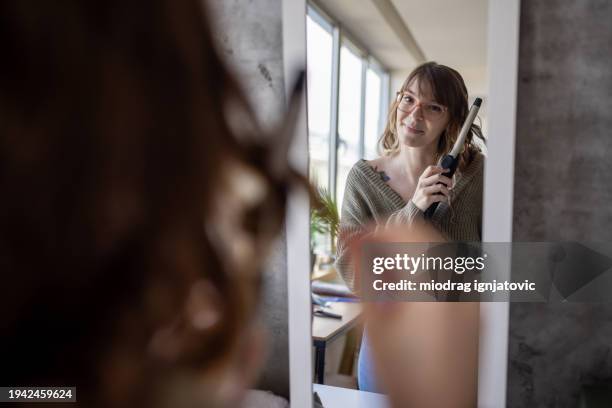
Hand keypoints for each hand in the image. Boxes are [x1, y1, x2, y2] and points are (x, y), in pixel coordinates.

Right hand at [356, 224, 477, 407]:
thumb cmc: (409, 379)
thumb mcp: (375, 324)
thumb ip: (365, 274)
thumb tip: (355, 240)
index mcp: (433, 287)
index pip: (408, 232)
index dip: (378, 229)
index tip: (360, 236)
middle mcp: (460, 288)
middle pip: (426, 240)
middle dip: (393, 242)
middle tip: (369, 255)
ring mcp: (472, 301)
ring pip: (438, 257)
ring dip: (409, 258)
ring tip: (386, 279)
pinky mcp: (476, 313)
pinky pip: (450, 278)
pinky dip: (426, 276)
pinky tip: (408, 297)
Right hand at [411, 165, 452, 211]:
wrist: (415, 208)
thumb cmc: (423, 196)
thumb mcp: (424, 186)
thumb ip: (431, 180)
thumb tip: (445, 175)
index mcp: (422, 179)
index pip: (430, 168)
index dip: (440, 168)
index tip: (447, 170)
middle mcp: (422, 183)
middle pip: (438, 176)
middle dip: (448, 180)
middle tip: (451, 185)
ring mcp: (424, 191)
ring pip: (440, 187)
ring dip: (447, 191)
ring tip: (448, 194)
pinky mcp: (427, 199)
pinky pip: (440, 196)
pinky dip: (445, 198)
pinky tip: (444, 200)